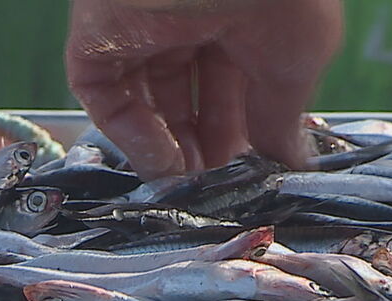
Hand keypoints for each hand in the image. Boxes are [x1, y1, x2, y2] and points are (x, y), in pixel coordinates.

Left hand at [66, 0, 342, 179]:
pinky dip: (137, 140)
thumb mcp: (295, 58)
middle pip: (189, 98)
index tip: (251, 173)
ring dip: (171, 152)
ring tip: (194, 191)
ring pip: (147, 105)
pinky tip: (168, 167)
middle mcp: (186, 19)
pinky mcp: (96, 45)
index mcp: (238, 11)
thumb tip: (289, 161)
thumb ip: (282, 115)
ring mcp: (136, 32)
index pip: (235, 83)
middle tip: (221, 191)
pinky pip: (110, 103)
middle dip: (207, 147)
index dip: (242, 131)